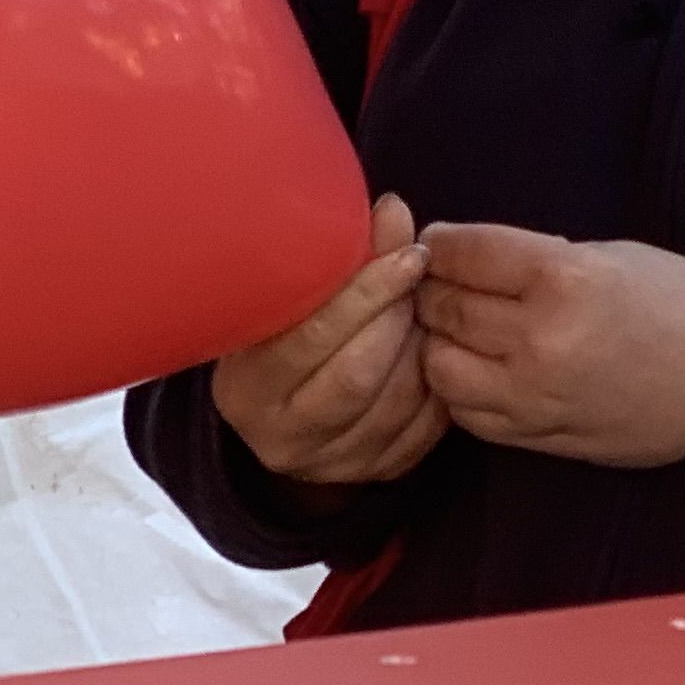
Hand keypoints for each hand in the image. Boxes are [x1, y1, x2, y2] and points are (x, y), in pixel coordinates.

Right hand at [212, 193, 446, 487]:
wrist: (284, 404)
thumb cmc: (288, 333)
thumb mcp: (295, 297)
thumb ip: (341, 257)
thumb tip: (393, 211)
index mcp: (246, 389)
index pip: (312, 339)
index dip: (365, 292)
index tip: (407, 254)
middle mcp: (281, 436)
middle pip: (359, 373)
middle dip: (399, 317)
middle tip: (420, 279)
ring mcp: (330, 463)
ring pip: (399, 401)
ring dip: (422, 347)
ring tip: (423, 311)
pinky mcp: (376, 473)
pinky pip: (425, 427)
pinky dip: (438, 384)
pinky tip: (431, 351)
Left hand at [415, 224, 684, 470]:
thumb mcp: (611, 255)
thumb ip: (531, 259)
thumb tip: (456, 258)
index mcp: (566, 279)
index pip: (461, 253)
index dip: (439, 243)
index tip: (437, 242)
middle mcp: (543, 340)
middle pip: (442, 308)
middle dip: (433, 289)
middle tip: (443, 281)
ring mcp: (538, 396)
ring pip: (439, 367)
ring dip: (439, 342)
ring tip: (461, 328)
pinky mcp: (542, 437)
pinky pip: (467, 414)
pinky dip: (461, 388)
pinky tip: (484, 368)